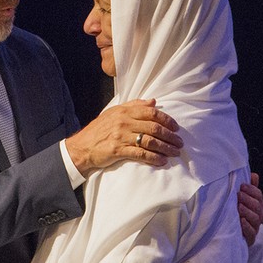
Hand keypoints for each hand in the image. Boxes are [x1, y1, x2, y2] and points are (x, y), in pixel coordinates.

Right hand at [65, 98, 182, 176]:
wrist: (82, 147)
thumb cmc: (99, 130)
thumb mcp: (114, 112)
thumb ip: (134, 106)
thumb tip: (153, 101)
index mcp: (124, 111)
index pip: (151, 112)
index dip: (166, 119)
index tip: (176, 127)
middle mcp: (123, 122)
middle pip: (153, 127)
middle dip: (170, 136)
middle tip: (179, 143)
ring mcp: (121, 136)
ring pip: (150, 141)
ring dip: (165, 147)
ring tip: (174, 153)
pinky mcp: (118, 150)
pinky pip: (140, 154)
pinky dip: (153, 158)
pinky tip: (161, 161)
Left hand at [238, 172, 262, 245]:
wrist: (236, 231)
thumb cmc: (239, 209)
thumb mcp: (243, 197)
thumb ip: (249, 187)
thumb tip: (254, 175)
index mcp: (258, 204)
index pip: (258, 195)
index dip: (252, 190)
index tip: (242, 186)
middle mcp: (258, 215)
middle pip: (257, 206)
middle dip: (248, 200)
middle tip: (239, 195)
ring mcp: (255, 226)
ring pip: (255, 219)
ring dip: (247, 212)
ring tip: (239, 207)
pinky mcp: (250, 237)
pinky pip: (251, 233)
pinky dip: (247, 227)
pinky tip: (241, 221)